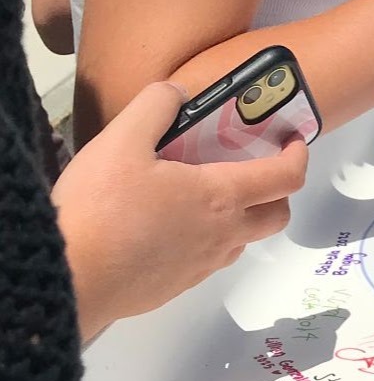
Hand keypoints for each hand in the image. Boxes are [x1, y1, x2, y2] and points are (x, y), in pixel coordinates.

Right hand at [52, 82, 308, 341]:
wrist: (69, 278)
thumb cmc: (100, 208)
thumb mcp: (121, 141)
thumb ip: (154, 107)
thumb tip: (177, 93)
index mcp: (220, 197)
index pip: (285, 178)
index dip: (298, 156)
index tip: (292, 141)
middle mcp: (223, 235)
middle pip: (277, 216)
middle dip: (278, 191)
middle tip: (256, 169)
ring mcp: (202, 266)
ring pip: (242, 241)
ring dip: (242, 217)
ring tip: (208, 195)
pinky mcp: (177, 287)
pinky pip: (209, 260)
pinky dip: (209, 240)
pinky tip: (171, 226)